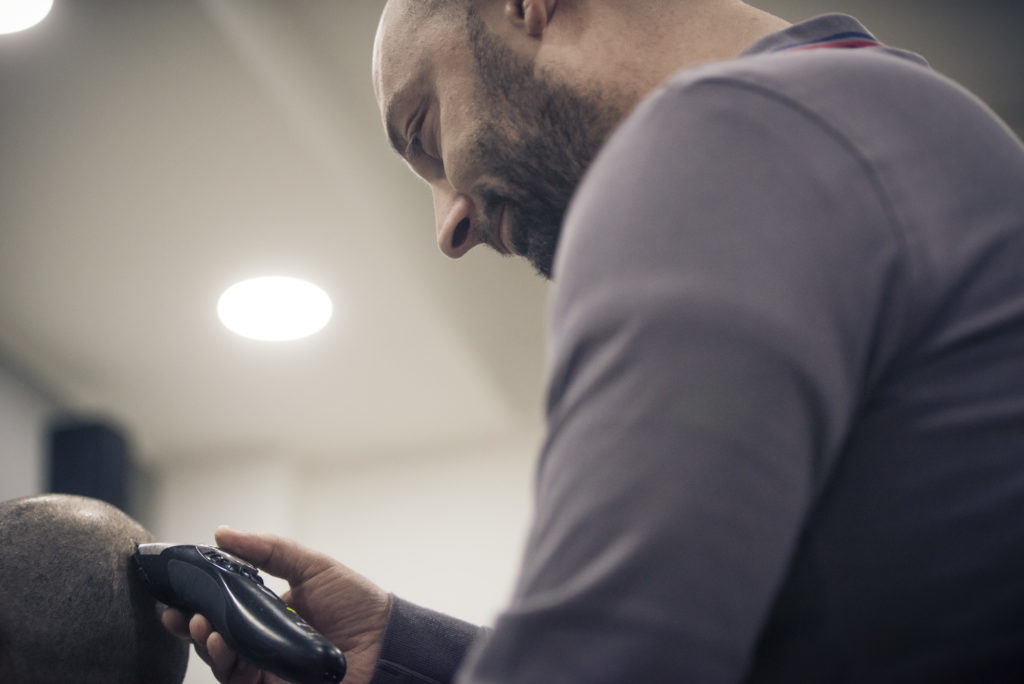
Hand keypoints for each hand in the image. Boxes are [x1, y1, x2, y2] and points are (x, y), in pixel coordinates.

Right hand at [162, 527, 389, 683]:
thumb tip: (223, 532)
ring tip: (200, 624)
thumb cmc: (357, 603)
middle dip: (189, 623)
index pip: (224, 605)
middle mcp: (264, 638)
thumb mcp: (312, 566)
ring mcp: (266, 665)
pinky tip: (220, 642)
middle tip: (177, 612)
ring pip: (220, 659)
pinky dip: (224, 662)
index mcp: (270, 609)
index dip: (197, 599)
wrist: (387, 642)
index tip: (175, 589)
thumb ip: (269, 550)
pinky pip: (237, 678)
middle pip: (213, 634)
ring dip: (203, 642)